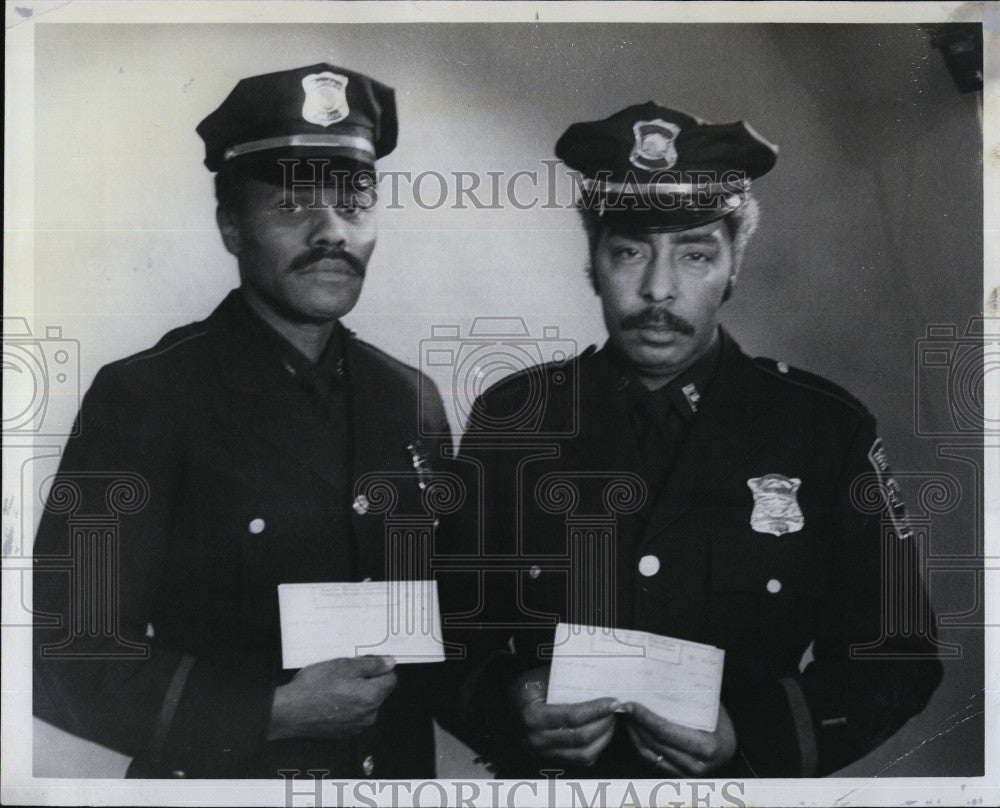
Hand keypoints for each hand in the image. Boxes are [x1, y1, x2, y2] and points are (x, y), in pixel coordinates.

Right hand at [267, 655, 397, 740]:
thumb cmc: (313, 690)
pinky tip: (331, 700)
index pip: (392, 679)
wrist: (289, 712)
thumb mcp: (344, 666)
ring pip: (366, 704)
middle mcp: (368, 715)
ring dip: (357, 694)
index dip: (381, 668)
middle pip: (379, 692)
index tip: (370, 664)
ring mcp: (357, 726)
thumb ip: (371, 665)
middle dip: (368, 681)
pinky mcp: (345, 733)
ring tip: (336, 687)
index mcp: (372, 697)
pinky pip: (354, 715)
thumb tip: (388, 663)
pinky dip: (347, 707)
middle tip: (346, 674)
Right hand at [508, 666, 619, 766]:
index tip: (612, 701)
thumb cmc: (528, 688)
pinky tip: (603, 733)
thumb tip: (599, 679)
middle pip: (581, 738)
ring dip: (604, 738)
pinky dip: (597, 748)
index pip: (572, 717)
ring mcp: (544, 754)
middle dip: (604, 723)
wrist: (510, 706)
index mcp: (532, 716)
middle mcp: (537, 740)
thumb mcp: (541, 677)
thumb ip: (565, 678)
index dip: (596, 710)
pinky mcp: (552, 760)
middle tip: (616, 709)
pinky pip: (581, 761)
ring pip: (584, 754)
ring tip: (611, 721)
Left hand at [624, 702, 736, 775]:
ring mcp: (686, 774)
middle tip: (624, 706)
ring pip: (649, 753)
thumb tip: (654, 686)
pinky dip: (640, 744)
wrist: (730, 746)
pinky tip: (635, 729)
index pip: (665, 731)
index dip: (645, 717)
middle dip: (636, 723)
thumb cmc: (720, 723)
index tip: (631, 704)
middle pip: (654, 742)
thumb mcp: (709, 708)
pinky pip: (652, 760)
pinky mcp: (677, 776)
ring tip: (627, 716)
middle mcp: (697, 764)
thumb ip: (687, 702)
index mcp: (706, 746)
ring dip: (634, 733)